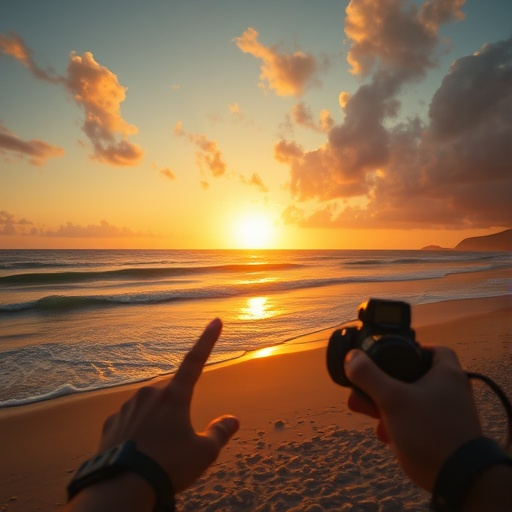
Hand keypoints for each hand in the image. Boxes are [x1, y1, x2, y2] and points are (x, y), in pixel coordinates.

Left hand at [98, 317, 238, 492]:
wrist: (121, 489)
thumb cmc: (168, 466)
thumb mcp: (203, 454)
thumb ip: (219, 433)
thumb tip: (233, 420)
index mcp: (174, 396)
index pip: (195, 361)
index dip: (207, 340)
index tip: (215, 321)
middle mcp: (150, 394)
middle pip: (171, 394)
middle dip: (177, 409)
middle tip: (178, 440)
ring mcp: (127, 407)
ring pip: (149, 407)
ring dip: (157, 421)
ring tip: (157, 452)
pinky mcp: (111, 423)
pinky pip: (130, 422)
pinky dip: (137, 432)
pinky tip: (138, 452)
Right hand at [345, 346, 481, 490]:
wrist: (456, 477)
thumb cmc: (429, 430)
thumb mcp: (392, 398)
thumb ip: (369, 376)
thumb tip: (351, 358)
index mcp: (446, 373)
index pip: (433, 348)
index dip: (413, 348)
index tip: (393, 354)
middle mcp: (449, 391)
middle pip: (412, 375)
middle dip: (383, 382)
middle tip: (364, 388)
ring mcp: (445, 413)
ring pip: (409, 400)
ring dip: (384, 404)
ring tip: (364, 410)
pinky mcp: (440, 434)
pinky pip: (413, 421)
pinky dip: (396, 423)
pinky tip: (384, 433)